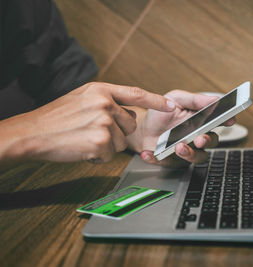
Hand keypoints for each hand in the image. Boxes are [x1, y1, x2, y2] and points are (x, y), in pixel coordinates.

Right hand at [0, 82, 175, 167]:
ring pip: (122, 142)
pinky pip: (111, 154)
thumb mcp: (82, 97)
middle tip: (94, 131)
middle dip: (118, 132)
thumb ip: (106, 99)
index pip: (136, 94)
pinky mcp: (101, 142)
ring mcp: (104, 122)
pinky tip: (83, 148)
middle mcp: (105, 103)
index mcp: (101, 90)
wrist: (33, 133)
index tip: (172, 106)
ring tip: (85, 139)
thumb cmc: (56, 117)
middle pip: (131, 124)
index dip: (157, 101)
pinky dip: (98, 156)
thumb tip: (128, 110)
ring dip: (107, 146)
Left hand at [127, 90, 234, 166]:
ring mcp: (187, 150)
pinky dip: (158, 158)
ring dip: (190, 154)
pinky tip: (149, 153)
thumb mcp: (176, 99)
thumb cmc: (162, 113)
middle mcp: (197, 137)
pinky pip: (169, 163)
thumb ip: (194, 100)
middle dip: (208, 141)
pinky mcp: (172, 161)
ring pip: (197, 157)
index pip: (219, 121)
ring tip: (179, 147)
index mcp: (201, 121)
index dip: (227, 120)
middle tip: (200, 138)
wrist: (143, 128)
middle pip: (212, 142)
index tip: (229, 120)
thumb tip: (214, 99)